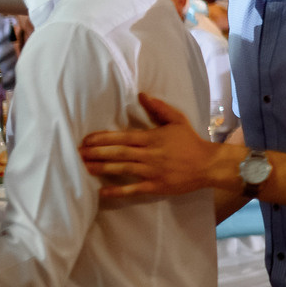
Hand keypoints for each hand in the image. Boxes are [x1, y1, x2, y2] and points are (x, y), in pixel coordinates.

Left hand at [80, 93, 232, 198]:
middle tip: (77, 154)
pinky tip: (102, 191)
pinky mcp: (156, 186)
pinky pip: (133, 189)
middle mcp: (149, 154)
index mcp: (152, 138)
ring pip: (122, 169)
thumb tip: (141, 95)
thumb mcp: (177, 120)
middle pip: (118, 153)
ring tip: (84, 167)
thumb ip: (159, 108)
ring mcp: (152, 171)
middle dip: (96, 153)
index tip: (85, 139)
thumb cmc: (191, 141)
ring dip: (102, 168)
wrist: (208, 165)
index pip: (122, 137)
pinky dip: (117, 191)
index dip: (102, 138)